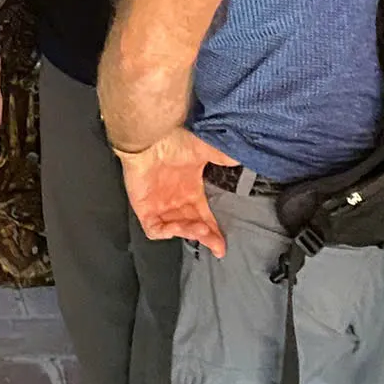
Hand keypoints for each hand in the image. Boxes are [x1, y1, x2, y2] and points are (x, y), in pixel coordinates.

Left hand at [117, 128, 226, 253]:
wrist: (149, 137)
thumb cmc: (173, 141)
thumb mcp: (204, 150)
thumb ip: (222, 157)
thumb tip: (239, 160)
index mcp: (189, 191)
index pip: (204, 217)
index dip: (214, 232)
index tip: (222, 245)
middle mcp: (176, 200)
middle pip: (193, 227)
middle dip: (205, 237)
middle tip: (215, 244)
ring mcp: (159, 205)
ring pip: (177, 230)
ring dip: (190, 232)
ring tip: (201, 229)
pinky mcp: (144, 208)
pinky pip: (154, 229)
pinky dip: (166, 232)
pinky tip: (177, 227)